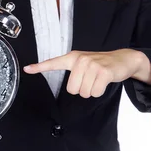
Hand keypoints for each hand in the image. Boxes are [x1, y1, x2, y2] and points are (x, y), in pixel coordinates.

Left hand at [23, 49, 142, 97]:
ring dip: (92, 90)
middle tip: (91, 79)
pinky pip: (95, 92)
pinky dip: (100, 91)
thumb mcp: (85, 63)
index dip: (39, 67)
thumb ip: (74, 71)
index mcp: (73, 58)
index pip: (53, 63)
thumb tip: (70, 86)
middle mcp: (80, 60)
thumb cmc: (101, 64)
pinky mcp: (103, 72)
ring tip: (98, 79)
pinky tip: (104, 81)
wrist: (123, 59)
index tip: (27, 69)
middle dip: (82, 90)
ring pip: (84, 93)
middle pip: (72, 90)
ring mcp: (92, 65)